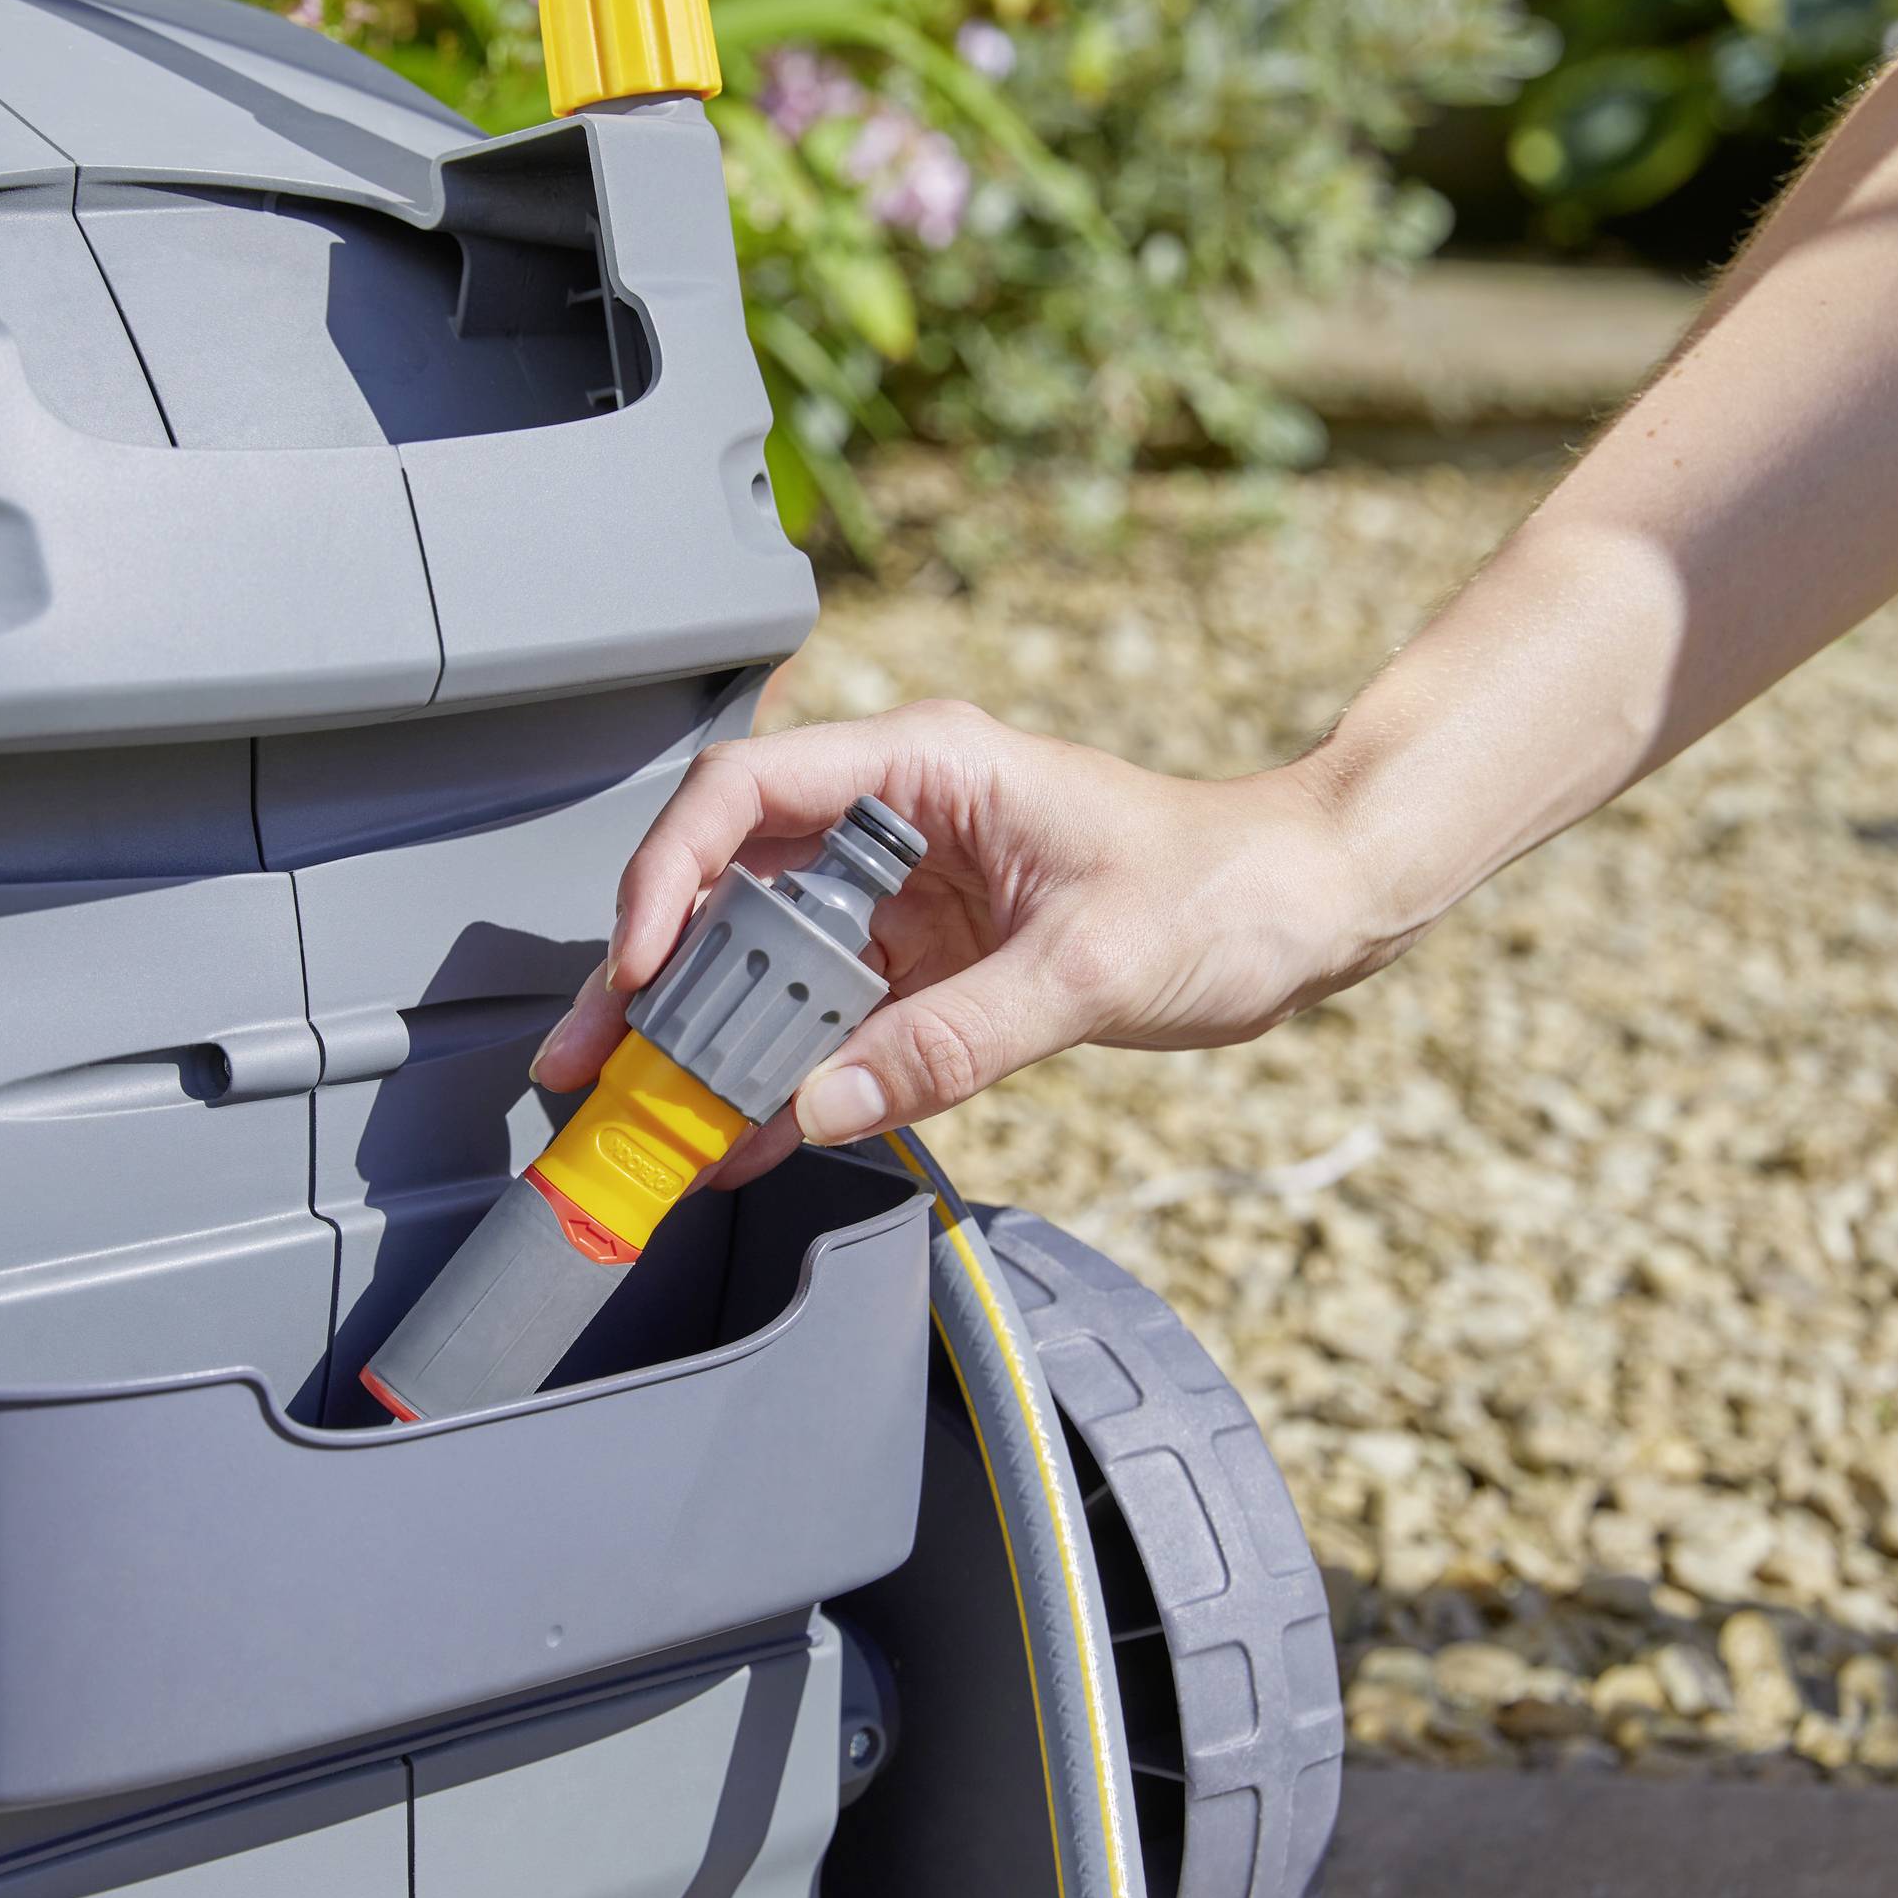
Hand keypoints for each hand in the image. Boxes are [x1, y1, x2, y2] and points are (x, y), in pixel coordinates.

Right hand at [531, 699, 1401, 1184]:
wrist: (1303, 905)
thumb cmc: (1223, 888)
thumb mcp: (1087, 968)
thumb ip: (949, 1041)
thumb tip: (821, 1105)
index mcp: (923, 768)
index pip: (747, 793)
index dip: (669, 875)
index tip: (641, 968)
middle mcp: (894, 818)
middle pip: (730, 882)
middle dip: (654, 975)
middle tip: (593, 1063)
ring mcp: (902, 889)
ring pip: (763, 954)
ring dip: (704, 1033)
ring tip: (640, 1113)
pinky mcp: (923, 956)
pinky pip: (826, 1011)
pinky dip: (780, 1069)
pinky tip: (737, 1129)